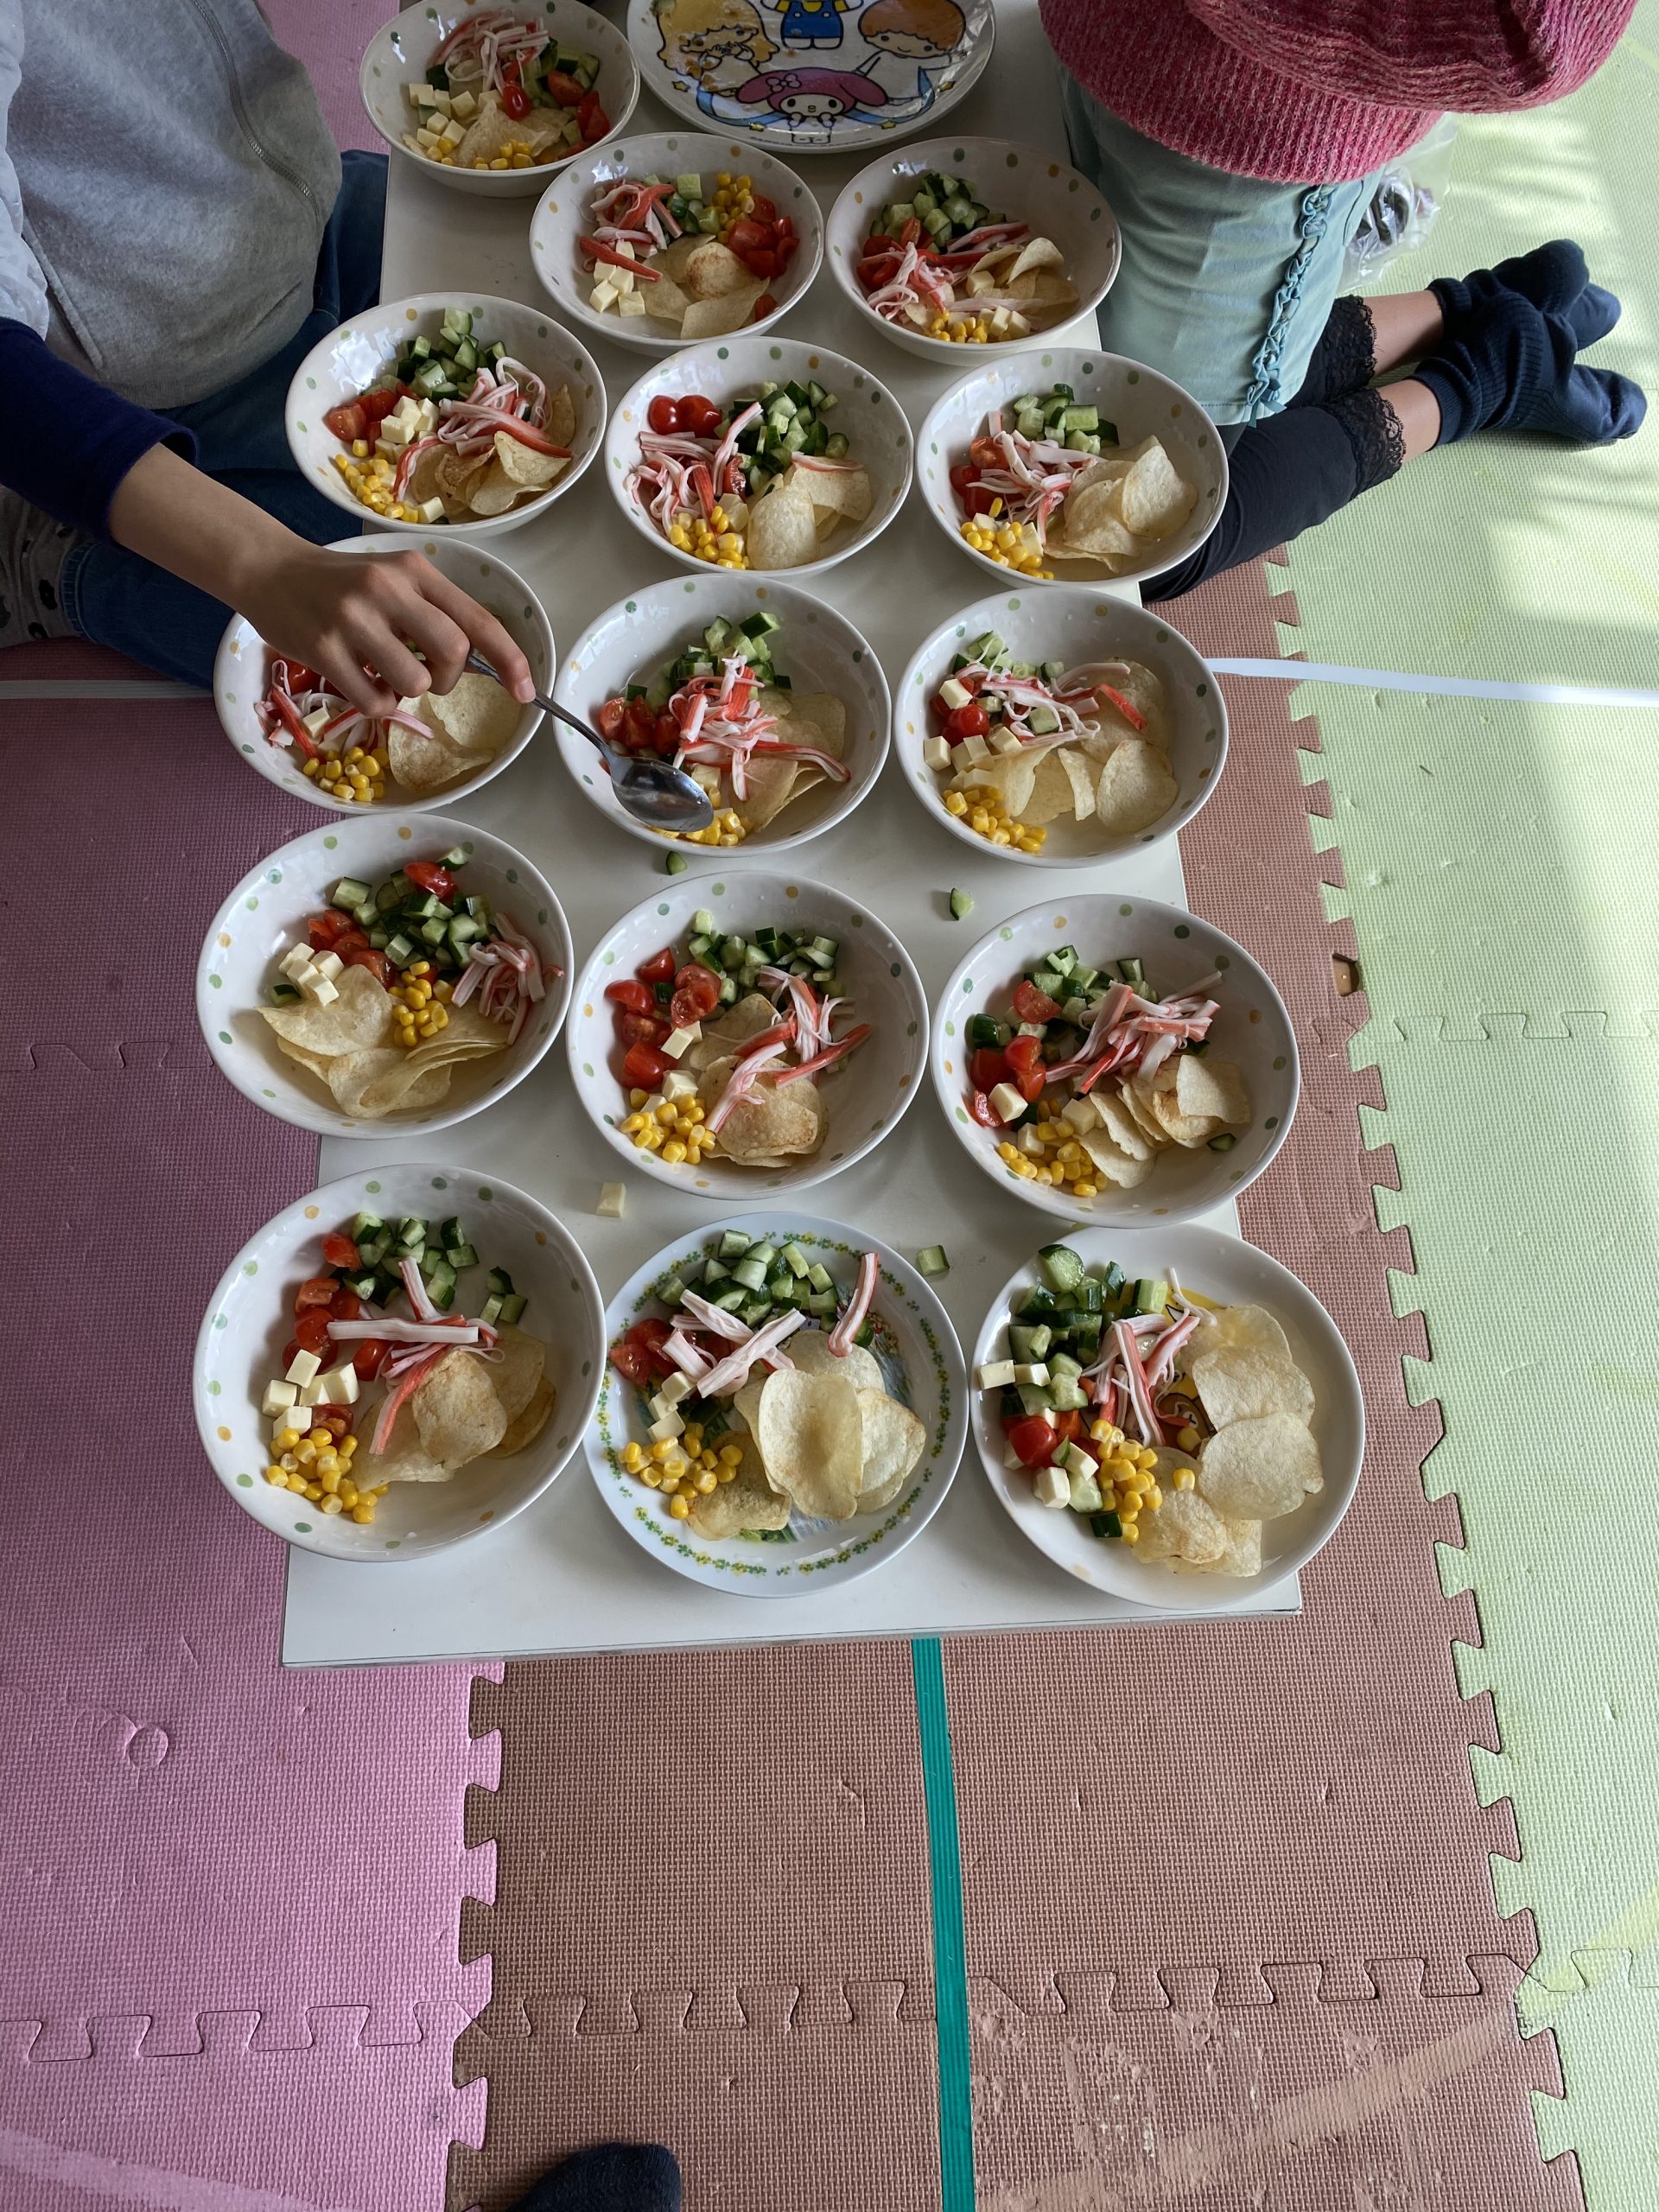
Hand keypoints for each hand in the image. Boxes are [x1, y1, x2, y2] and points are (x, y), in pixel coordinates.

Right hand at [234, 538, 536, 715]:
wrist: (269, 569)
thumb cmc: (341, 582)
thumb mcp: (393, 578)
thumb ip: (433, 611)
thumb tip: (480, 662)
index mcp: (415, 570)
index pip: (478, 620)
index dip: (510, 661)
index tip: (527, 692)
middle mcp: (387, 588)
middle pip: (454, 654)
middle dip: (449, 680)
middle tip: (427, 677)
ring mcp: (353, 619)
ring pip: (414, 683)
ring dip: (408, 693)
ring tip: (384, 675)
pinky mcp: (323, 649)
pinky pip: (375, 701)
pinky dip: (377, 704)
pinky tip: (360, 680)